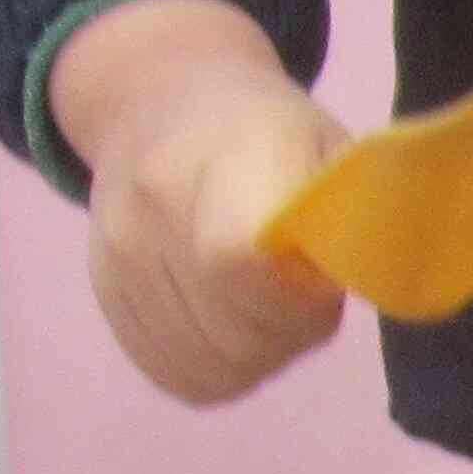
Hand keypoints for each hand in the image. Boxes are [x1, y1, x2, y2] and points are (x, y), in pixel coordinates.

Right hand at [46, 0, 352, 401]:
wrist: (161, 102)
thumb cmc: (274, 132)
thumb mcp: (333, 149)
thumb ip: (354, 219)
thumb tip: (365, 282)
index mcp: (222, 158)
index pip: (238, 263)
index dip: (297, 299)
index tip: (323, 280)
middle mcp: (153, 207)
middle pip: (233, 333)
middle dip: (291, 333)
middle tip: (308, 296)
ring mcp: (118, 253)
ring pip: (209, 365)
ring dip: (260, 355)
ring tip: (274, 307)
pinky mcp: (107, 293)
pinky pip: (175, 371)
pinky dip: (221, 368)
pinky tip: (238, 325)